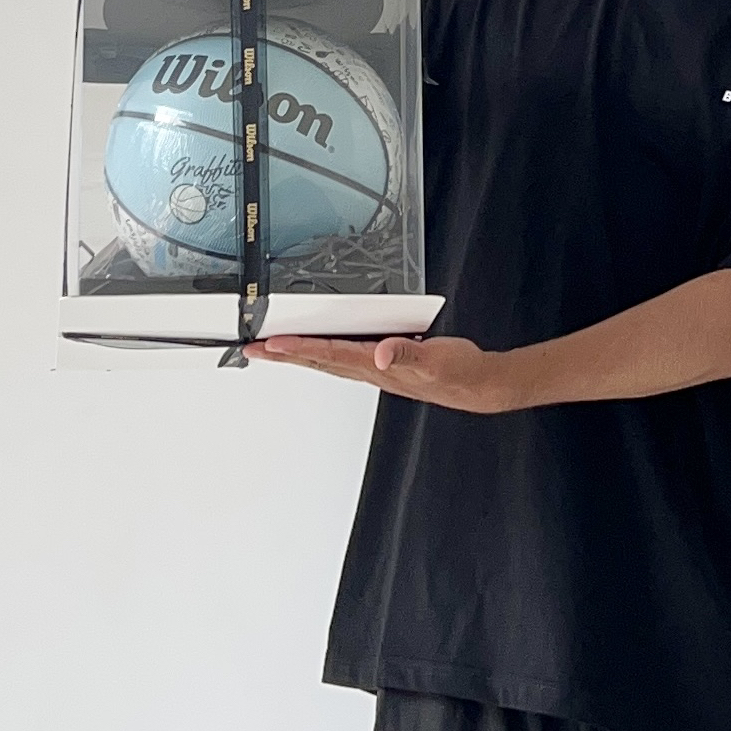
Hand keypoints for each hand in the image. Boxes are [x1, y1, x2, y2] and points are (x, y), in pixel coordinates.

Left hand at [245, 332, 524, 412]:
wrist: (478, 386)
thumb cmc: (459, 373)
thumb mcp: (437, 359)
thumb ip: (409, 352)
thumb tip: (383, 352)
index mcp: (377, 366)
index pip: (329, 354)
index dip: (298, 348)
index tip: (270, 344)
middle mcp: (371, 370)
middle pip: (318, 360)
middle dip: (284, 355)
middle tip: (253, 349)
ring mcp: (376, 370)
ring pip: (327, 361)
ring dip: (299, 355)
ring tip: (274, 349)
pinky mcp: (384, 365)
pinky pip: (344, 358)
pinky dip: (324, 352)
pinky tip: (320, 347)